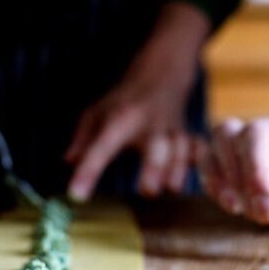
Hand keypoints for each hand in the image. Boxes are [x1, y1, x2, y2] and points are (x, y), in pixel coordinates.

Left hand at [65, 1, 209, 200]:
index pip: (102, 146)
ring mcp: (173, 130)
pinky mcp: (189, 135)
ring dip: (178, 171)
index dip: (89, 171)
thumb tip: (69, 163)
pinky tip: (197, 175)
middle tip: (147, 191)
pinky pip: (199, 148)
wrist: (162, 75)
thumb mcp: (97, 112)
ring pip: (181, 149)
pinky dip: (199, 162)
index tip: (76, 195)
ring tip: (170, 188)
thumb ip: (83, 139)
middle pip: (156, 147)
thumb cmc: (125, 100)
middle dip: (155, 168)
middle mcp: (149, 124)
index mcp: (121, 119)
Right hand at [198, 98, 268, 226]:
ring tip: (238, 208)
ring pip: (227, 135)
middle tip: (266, 215)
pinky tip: (227, 202)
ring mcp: (259, 136)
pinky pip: (212, 153)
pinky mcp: (239, 154)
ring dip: (228, 172)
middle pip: (257, 134)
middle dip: (257, 176)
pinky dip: (211, 175)